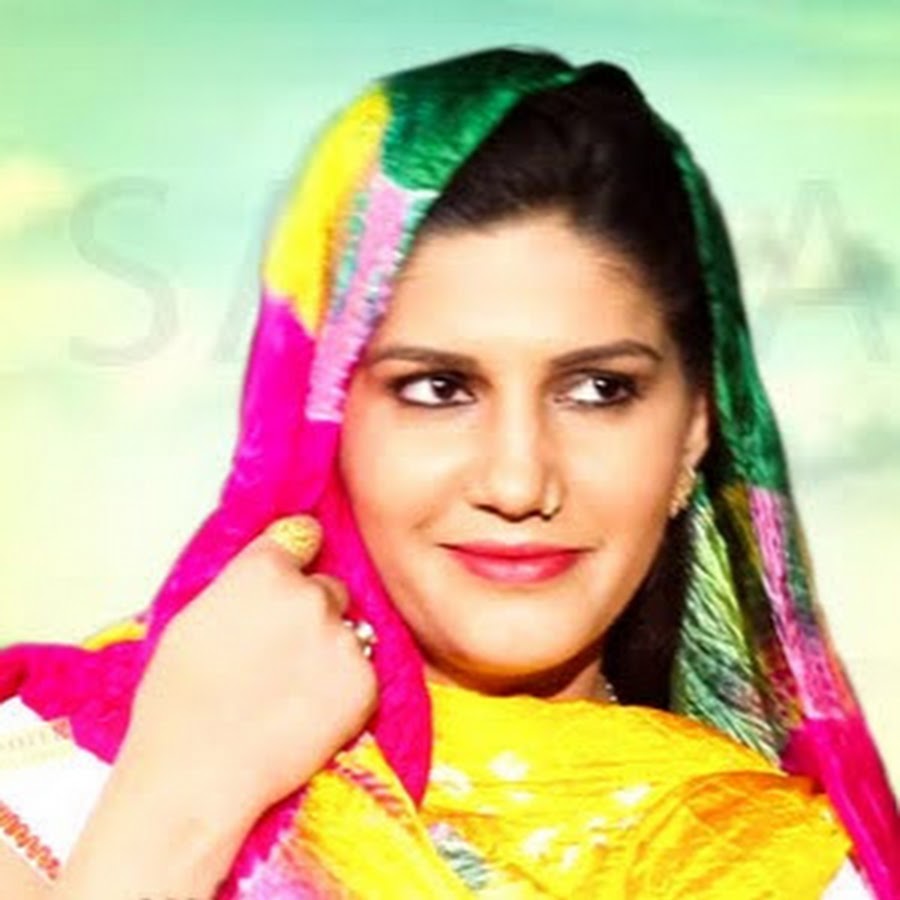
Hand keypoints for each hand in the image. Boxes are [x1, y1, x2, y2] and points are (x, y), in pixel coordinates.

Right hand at [119, 516, 377, 823]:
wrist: (197, 776)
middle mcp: (310, 594)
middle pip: (328, 587)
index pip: (302, 534)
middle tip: (281, 653)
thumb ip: (240, 584)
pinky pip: (362, 671)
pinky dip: (345, 688)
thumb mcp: (192, 618)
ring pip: (348, 628)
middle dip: (312, 610)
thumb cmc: (177, 703)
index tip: (294, 572)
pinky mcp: (366, 682)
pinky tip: (308, 713)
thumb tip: (267, 569)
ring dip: (331, 648)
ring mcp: (342, 638)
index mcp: (264, 569)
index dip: (297, 557)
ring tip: (293, 689)